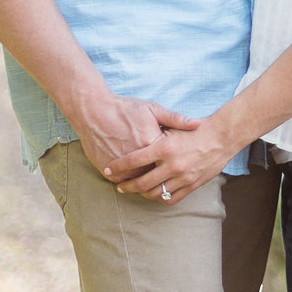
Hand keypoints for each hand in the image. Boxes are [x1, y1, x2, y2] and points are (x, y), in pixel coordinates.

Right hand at [72, 95, 198, 179]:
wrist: (93, 111)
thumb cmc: (125, 108)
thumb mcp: (152, 109)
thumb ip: (176, 119)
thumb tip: (198, 124)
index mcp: (153, 144)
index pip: (171, 162)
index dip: (175, 162)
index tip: (179, 162)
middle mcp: (140, 158)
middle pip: (157, 175)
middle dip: (163, 177)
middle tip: (167, 176)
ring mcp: (123, 166)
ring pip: (140, 182)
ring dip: (146, 183)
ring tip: (152, 181)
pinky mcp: (109, 171)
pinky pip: (123, 181)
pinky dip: (128, 180)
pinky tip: (133, 177)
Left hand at [105, 114, 236, 202]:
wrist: (221, 137)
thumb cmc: (195, 129)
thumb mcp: (173, 125)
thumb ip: (154, 132)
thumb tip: (133, 139)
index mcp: (165, 147)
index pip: (134, 160)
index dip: (118, 166)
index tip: (108, 169)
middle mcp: (172, 164)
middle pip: (141, 182)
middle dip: (126, 185)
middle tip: (119, 185)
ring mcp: (183, 177)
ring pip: (154, 192)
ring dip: (141, 193)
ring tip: (135, 190)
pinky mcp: (192, 185)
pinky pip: (171, 198)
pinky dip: (159, 198)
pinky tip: (154, 194)